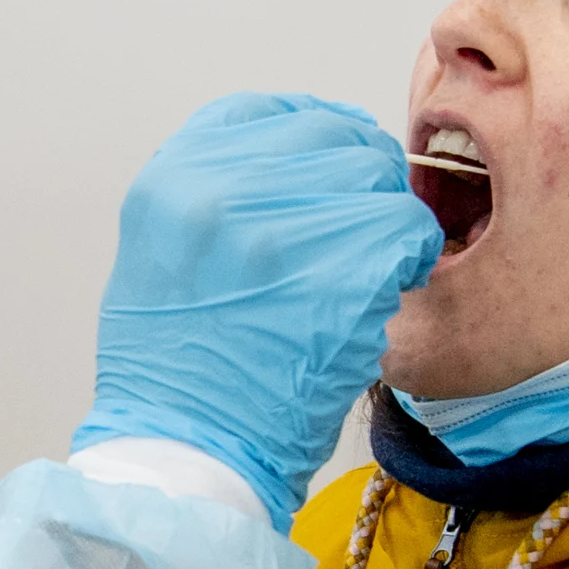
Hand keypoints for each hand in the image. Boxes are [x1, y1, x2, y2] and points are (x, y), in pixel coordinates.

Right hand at [76, 93, 442, 526]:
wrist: (186, 455)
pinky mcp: (343, 273)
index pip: (263, 114)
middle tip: (357, 231)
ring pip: (376, 179)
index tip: (330, 160)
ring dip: (384, 221)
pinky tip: (388, 288)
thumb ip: (212, 198)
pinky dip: (410, 256)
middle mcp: (221, 192)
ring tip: (364, 270)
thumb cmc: (174, 375)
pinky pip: (408, 229)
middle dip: (355, 180)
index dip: (310, 133)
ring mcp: (284, 230)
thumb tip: (289, 171)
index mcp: (171, 182)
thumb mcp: (158, 258)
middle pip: (328, 138)